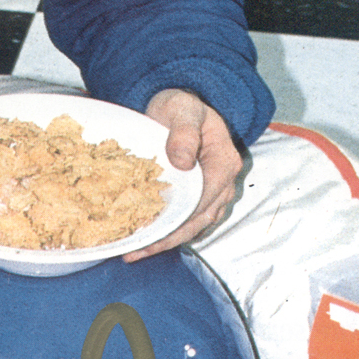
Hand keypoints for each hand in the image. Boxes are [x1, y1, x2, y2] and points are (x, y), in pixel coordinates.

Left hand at [126, 88, 241, 259]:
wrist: (179, 106)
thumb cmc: (181, 107)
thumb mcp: (182, 110)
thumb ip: (183, 133)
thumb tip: (183, 162)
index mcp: (223, 164)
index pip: (203, 202)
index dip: (178, 221)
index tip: (151, 233)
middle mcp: (223, 183)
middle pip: (198, 221)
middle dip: (167, 240)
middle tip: (135, 252)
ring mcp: (213, 192)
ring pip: (193, 225)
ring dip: (166, 241)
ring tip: (135, 252)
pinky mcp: (199, 195)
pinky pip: (188, 220)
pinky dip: (168, 232)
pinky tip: (145, 240)